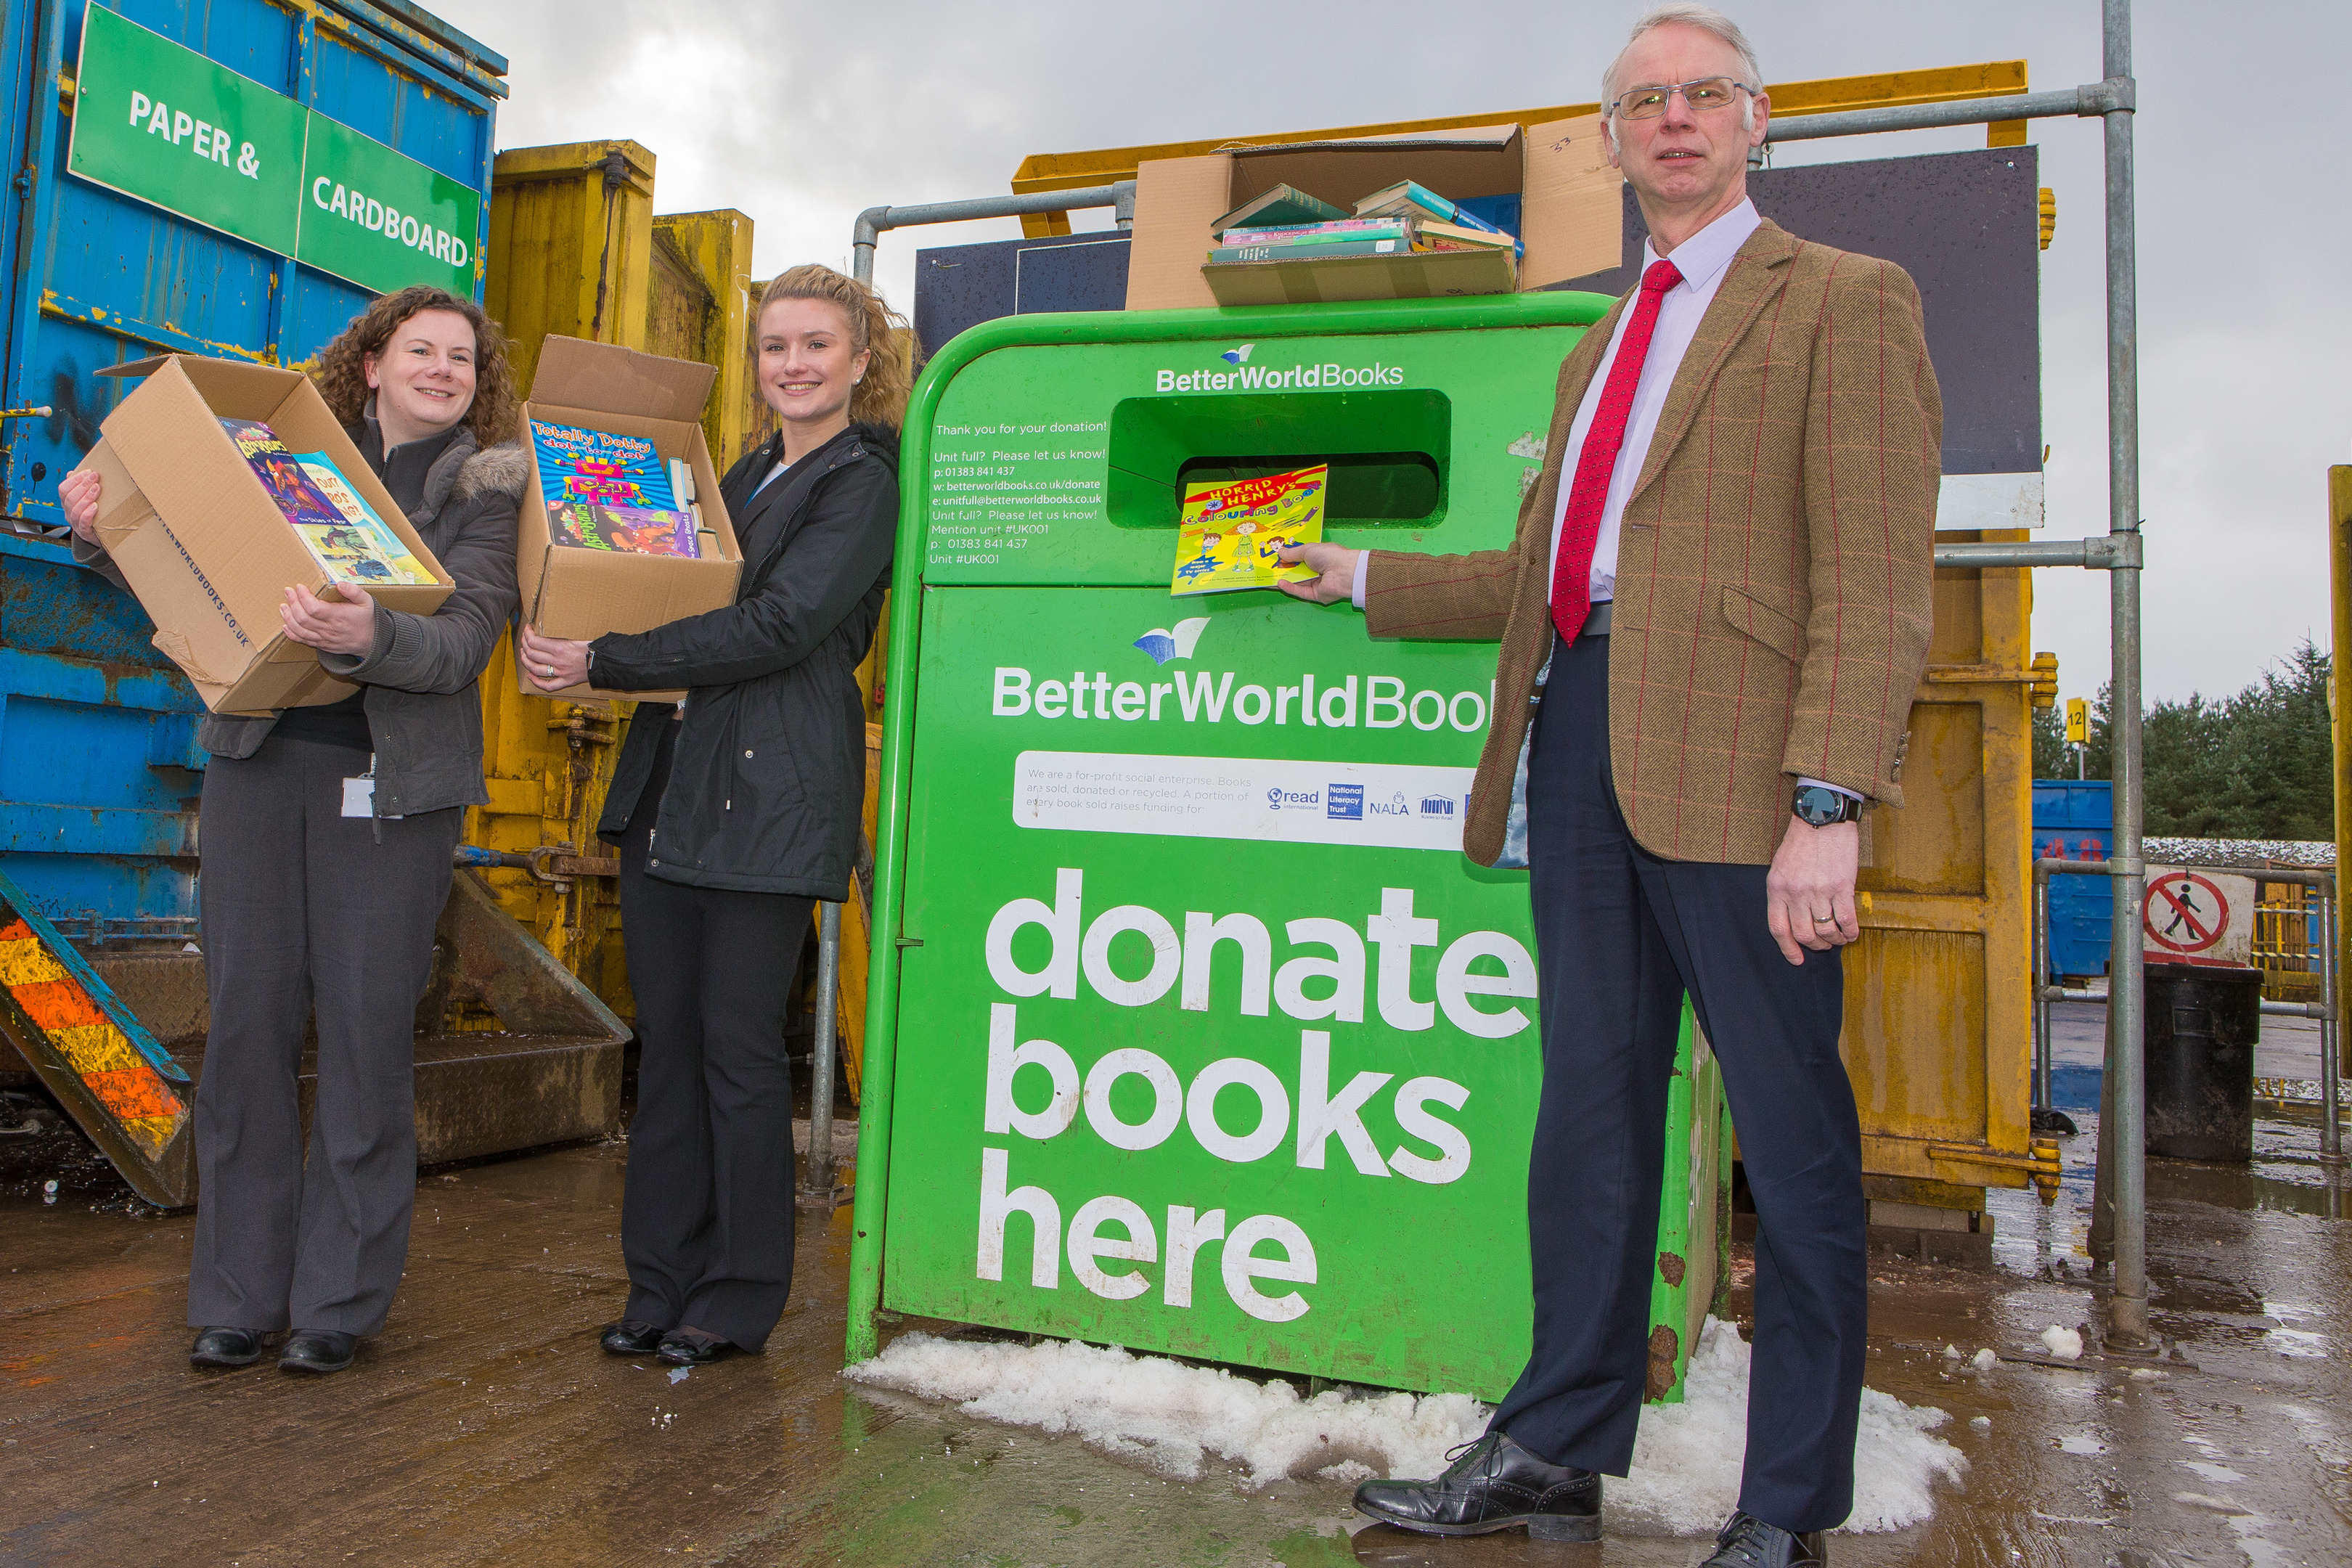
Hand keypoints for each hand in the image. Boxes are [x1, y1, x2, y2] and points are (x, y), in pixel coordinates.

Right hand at [58, 468, 101, 542]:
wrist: (99, 538)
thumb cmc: (94, 515)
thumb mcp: (86, 499)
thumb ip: (80, 487)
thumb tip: (71, 473)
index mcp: (67, 503)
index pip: (64, 489)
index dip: (75, 479)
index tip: (88, 471)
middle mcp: (68, 513)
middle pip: (70, 497)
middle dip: (83, 485)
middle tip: (95, 476)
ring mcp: (75, 524)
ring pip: (76, 509)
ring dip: (86, 497)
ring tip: (97, 488)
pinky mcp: (85, 533)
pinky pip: (83, 523)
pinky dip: (88, 513)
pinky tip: (96, 506)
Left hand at [280, 583, 376, 656]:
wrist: (372, 642)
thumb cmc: (367, 620)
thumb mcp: (367, 602)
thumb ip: (355, 591)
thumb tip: (340, 583)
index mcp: (339, 617)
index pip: (314, 608)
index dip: (303, 597)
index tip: (299, 587)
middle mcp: (329, 629)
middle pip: (303, 618)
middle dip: (293, 603)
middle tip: (288, 591)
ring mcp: (324, 638)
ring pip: (299, 630)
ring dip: (288, 618)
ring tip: (283, 606)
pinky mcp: (321, 645)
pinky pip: (303, 641)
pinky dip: (291, 634)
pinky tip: (285, 625)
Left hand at [520, 623, 590, 690]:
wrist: (606, 662)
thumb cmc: (594, 648)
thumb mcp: (576, 638)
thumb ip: (560, 640)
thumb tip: (548, 637)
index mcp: (560, 648)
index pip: (535, 641)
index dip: (527, 634)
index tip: (527, 629)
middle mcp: (558, 661)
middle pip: (531, 654)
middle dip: (524, 645)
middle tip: (525, 640)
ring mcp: (561, 673)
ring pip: (535, 669)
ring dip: (526, 661)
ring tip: (524, 655)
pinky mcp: (566, 681)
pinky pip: (548, 685)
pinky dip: (536, 682)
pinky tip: (530, 676)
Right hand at [1275, 542, 1357, 604]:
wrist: (1344, 572)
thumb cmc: (1329, 556)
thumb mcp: (1308, 549)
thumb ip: (1293, 553)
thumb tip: (1281, 552)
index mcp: (1319, 557)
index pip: (1302, 558)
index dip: (1289, 558)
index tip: (1276, 557)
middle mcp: (1318, 571)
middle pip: (1298, 572)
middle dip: (1284, 570)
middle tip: (1269, 568)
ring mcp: (1317, 584)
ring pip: (1298, 583)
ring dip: (1285, 579)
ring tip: (1270, 576)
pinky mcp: (1316, 595)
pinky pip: (1301, 592)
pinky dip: (1290, 588)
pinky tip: (1279, 583)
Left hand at [1765, 815, 1860, 964]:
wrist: (1823, 817)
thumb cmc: (1802, 841)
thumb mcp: (1781, 866)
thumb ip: (1784, 892)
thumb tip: (1793, 919)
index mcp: (1777, 888)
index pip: (1778, 928)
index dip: (1788, 948)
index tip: (1797, 959)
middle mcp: (1796, 892)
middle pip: (1804, 934)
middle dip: (1815, 946)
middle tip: (1823, 945)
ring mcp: (1819, 890)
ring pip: (1826, 930)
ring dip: (1834, 940)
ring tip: (1838, 939)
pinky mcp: (1841, 886)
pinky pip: (1846, 920)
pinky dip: (1850, 932)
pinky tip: (1851, 933)